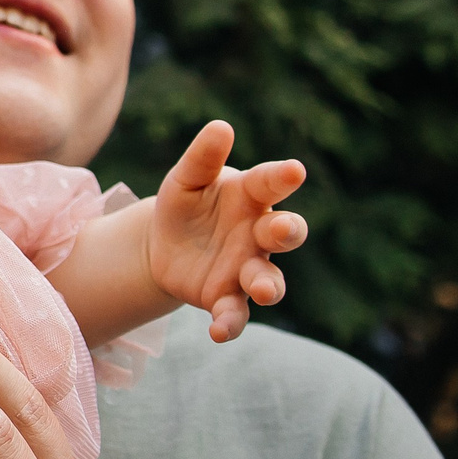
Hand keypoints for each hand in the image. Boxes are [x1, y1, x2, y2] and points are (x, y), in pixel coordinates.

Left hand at [146, 121, 306, 341]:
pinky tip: (218, 332)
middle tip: (283, 229)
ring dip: (268, 285)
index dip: (283, 177)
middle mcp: (257, 234)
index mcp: (251, 196)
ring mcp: (246, 268)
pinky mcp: (226, 296)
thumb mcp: (186, 178)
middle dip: (288, 232)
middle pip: (285, 234)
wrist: (163, 244)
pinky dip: (230, 324)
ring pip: (269, 280)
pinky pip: (235, 313)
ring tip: (262, 290)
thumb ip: (202, 156)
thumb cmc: (186, 203)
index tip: (294, 170)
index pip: (271, 183)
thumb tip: (221, 126)